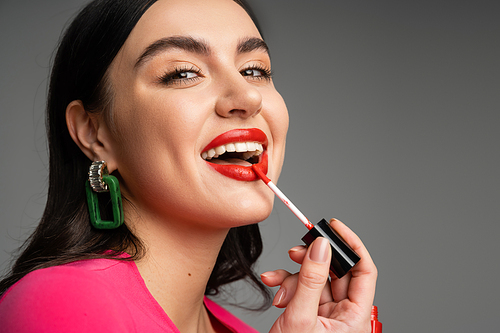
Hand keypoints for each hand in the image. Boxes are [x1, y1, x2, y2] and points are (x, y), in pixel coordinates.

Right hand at [261, 218, 376, 332]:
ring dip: (293, 275)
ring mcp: (324, 313)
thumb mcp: (300, 318)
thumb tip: (321, 247)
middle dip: (313, 259)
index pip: (364, 270)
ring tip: (279, 283)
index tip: (335, 226)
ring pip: (314, 277)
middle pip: (335, 271)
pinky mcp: (308, 313)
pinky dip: (285, 283)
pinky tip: (273, 284)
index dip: (352, 244)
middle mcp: (343, 314)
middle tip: (298, 249)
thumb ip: (310, 280)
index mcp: (355, 317)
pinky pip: (301, 288)